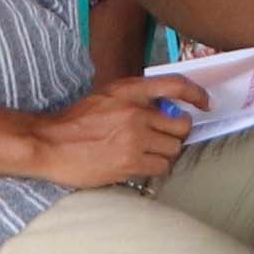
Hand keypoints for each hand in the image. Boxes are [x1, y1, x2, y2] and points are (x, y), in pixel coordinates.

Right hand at [28, 73, 195, 188]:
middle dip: (176, 134)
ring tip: (148, 154)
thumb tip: (165, 109)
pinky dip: (154, 168)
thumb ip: (135, 98)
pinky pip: (160, 168)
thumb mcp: (106, 96)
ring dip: (165, 153)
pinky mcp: (129, 162)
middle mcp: (135, 112)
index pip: (175, 85)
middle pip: (180, 126)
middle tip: (164, 139)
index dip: (196, 94)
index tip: (205, 103)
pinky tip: (140, 165)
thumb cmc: (75, 121)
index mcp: (129, 90)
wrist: (49, 144)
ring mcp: (134, 138)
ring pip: (173, 150)